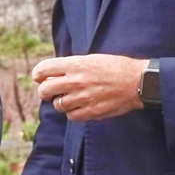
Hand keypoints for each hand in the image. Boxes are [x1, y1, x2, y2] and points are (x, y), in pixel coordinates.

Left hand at [31, 53, 148, 121]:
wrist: (137, 82)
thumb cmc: (116, 67)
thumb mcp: (92, 59)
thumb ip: (72, 66)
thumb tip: (53, 73)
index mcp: (75, 65)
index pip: (43, 70)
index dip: (38, 74)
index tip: (39, 78)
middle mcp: (75, 81)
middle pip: (44, 90)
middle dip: (44, 92)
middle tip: (50, 92)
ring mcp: (82, 98)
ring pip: (58, 105)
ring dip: (61, 102)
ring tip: (71, 98)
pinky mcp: (90, 112)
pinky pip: (71, 116)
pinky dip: (73, 113)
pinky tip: (81, 107)